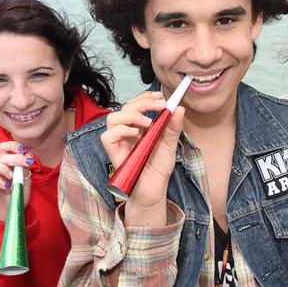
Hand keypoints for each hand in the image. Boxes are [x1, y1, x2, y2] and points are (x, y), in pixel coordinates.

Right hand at [0, 141, 33, 221]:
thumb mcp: (26, 182)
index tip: (24, 151)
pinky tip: (7, 187)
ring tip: (12, 176)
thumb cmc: (18, 195)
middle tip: (26, 163)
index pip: (4, 147)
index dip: (13, 145)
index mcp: (7, 163)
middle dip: (15, 156)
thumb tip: (27, 158)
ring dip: (2, 168)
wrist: (13, 212)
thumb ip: (26, 170)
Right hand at [101, 91, 184, 224]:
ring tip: (148, 122)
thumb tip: (179, 108)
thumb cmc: (158, 168)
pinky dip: (120, 130)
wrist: (154, 190)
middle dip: (143, 102)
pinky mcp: (114, 153)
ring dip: (131, 115)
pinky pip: (107, 136)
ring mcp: (119, 142)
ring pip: (112, 118)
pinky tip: (135, 134)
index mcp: (138, 127)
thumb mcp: (170, 144)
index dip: (146, 96)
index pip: (136, 104)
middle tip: (160, 106)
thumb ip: (173, 126)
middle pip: (126, 107)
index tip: (161, 96)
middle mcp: (126, 131)